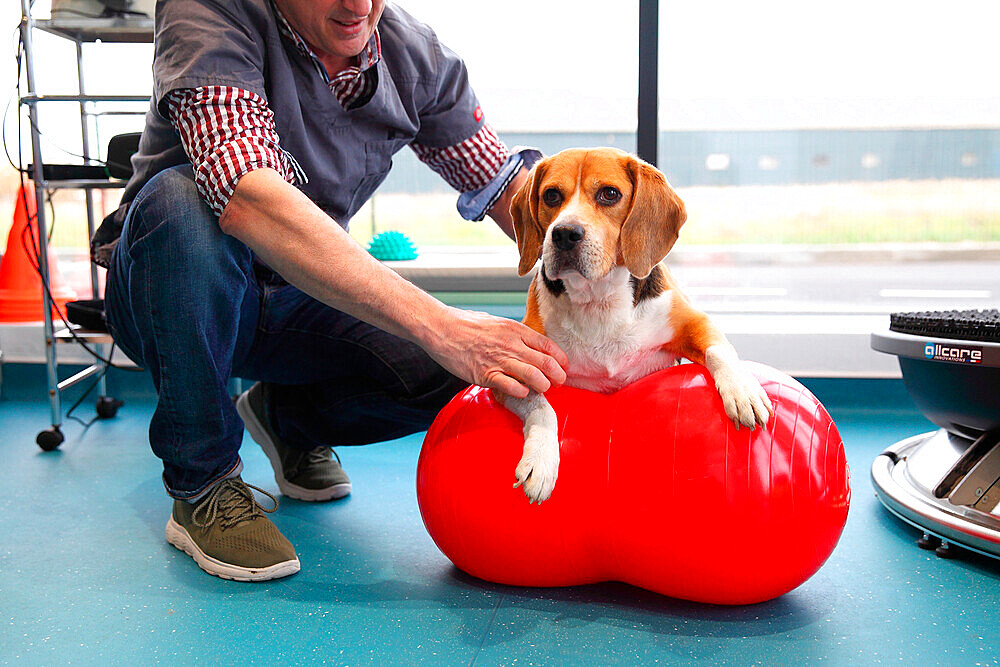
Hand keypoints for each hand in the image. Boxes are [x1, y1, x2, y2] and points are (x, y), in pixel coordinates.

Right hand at [424, 307, 567, 397]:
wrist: (441, 328)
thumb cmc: (466, 325)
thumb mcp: (497, 323)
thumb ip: (514, 334)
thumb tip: (527, 344)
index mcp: (516, 330)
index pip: (548, 346)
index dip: (561, 360)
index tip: (563, 367)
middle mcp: (511, 344)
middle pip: (546, 363)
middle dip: (558, 377)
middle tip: (558, 383)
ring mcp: (499, 360)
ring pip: (534, 377)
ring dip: (543, 386)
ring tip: (542, 389)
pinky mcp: (486, 375)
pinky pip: (512, 387)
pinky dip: (521, 392)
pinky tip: (521, 392)